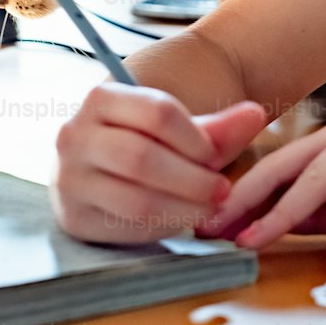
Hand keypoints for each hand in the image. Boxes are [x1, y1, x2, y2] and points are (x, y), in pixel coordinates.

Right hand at [51, 82, 267, 243]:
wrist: (105, 160)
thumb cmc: (149, 138)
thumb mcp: (183, 127)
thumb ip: (220, 124)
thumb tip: (256, 115)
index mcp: (101, 97)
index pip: (157, 113)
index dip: (196, 138)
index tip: (215, 155)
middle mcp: (74, 135)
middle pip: (142, 158)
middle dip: (192, 179)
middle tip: (222, 191)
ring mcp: (69, 179)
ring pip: (134, 199)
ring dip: (183, 208)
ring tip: (210, 208)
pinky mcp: (74, 217)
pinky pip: (125, 227)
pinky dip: (163, 226)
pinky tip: (183, 219)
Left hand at [202, 108, 325, 272]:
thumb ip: (324, 214)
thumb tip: (278, 228)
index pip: (278, 169)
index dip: (245, 198)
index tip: (215, 226)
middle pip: (281, 167)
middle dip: (242, 201)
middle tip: (209, 229)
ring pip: (311, 181)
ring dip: (279, 217)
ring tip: (252, 244)